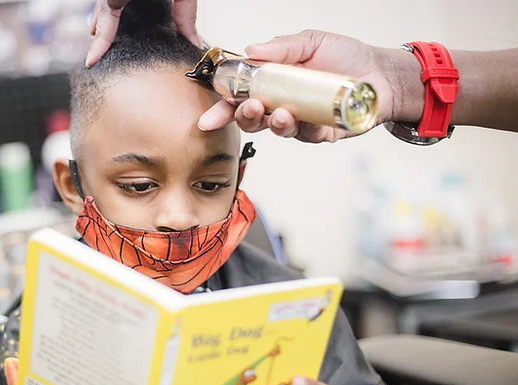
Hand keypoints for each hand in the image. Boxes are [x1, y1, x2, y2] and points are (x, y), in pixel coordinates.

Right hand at [85, 0, 202, 67]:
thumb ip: (185, 14)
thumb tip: (192, 42)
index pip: (106, 18)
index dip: (100, 43)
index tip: (91, 61)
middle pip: (101, 10)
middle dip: (100, 31)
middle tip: (98, 53)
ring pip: (103, 1)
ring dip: (103, 17)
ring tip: (102, 34)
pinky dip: (110, 6)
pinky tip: (116, 14)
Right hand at [198, 29, 397, 143]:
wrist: (382, 73)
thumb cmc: (348, 57)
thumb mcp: (312, 41)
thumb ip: (282, 47)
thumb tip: (251, 50)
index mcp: (273, 82)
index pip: (240, 96)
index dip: (222, 108)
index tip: (209, 118)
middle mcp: (282, 103)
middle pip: (251, 118)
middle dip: (244, 116)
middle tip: (250, 107)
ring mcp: (299, 120)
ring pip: (275, 129)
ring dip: (273, 123)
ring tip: (281, 114)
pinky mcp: (319, 133)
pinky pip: (306, 135)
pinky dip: (303, 128)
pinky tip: (304, 119)